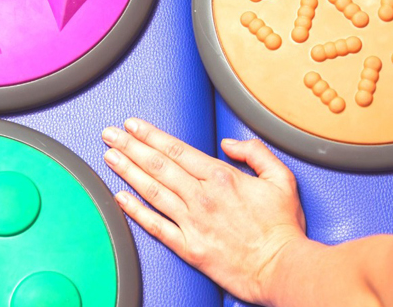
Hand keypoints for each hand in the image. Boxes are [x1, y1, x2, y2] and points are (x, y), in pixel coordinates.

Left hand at [102, 118, 308, 303]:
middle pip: (158, 166)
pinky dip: (136, 211)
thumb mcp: (281, 179)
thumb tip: (229, 144)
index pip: (177, 150)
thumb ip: (255, 153)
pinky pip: (156, 226)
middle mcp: (202, 197)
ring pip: (152, 191)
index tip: (134, 125)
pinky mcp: (189, 247)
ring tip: (110, 157)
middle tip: (110, 134)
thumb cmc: (282, 228)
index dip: (151, 135)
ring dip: (128, 171)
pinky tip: (121, 198)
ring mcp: (192, 223)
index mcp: (223, 178)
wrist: (281, 267)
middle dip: (131, 146)